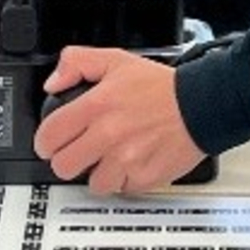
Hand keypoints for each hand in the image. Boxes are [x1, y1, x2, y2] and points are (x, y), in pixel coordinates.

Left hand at [34, 46, 205, 193]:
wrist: (203, 105)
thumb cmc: (163, 87)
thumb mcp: (116, 60)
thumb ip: (78, 63)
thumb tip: (53, 83)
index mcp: (97, 106)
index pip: (49, 136)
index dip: (46, 142)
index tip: (52, 142)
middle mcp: (108, 135)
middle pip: (63, 167)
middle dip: (69, 159)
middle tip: (80, 152)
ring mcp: (126, 160)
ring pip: (92, 183)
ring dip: (99, 172)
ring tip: (112, 157)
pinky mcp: (144, 177)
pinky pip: (121, 189)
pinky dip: (125, 179)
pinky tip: (132, 162)